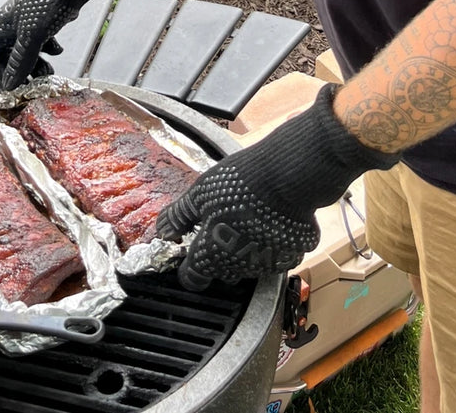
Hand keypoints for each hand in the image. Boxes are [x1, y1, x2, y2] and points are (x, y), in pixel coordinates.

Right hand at [0, 0, 144, 90]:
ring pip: (24, 50)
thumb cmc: (46, 5)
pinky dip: (46, 49)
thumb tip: (9, 84)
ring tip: (48, 72)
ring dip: (34, 63)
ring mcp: (26, 22)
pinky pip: (38, 41)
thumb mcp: (32, 38)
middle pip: (5, 55)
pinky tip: (57, 50)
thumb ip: (20, 62)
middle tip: (32, 83)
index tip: (7, 86)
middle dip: (18, 71)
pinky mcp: (41, 20)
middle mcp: (9, 25)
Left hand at [156, 84, 397, 290]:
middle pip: (221, 272)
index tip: (190, 255)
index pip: (192, 278)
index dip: (188, 269)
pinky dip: (272, 244)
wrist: (288, 176)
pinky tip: (271, 222)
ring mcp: (267, 264)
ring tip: (247, 219)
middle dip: (218, 255)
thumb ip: (178, 217)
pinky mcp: (293, 255)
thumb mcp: (199, 193)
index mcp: (211, 254)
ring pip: (249, 265)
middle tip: (222, 226)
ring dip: (245, 250)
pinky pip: (276, 255)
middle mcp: (238, 267)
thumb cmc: (238, 183)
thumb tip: (162, 233)